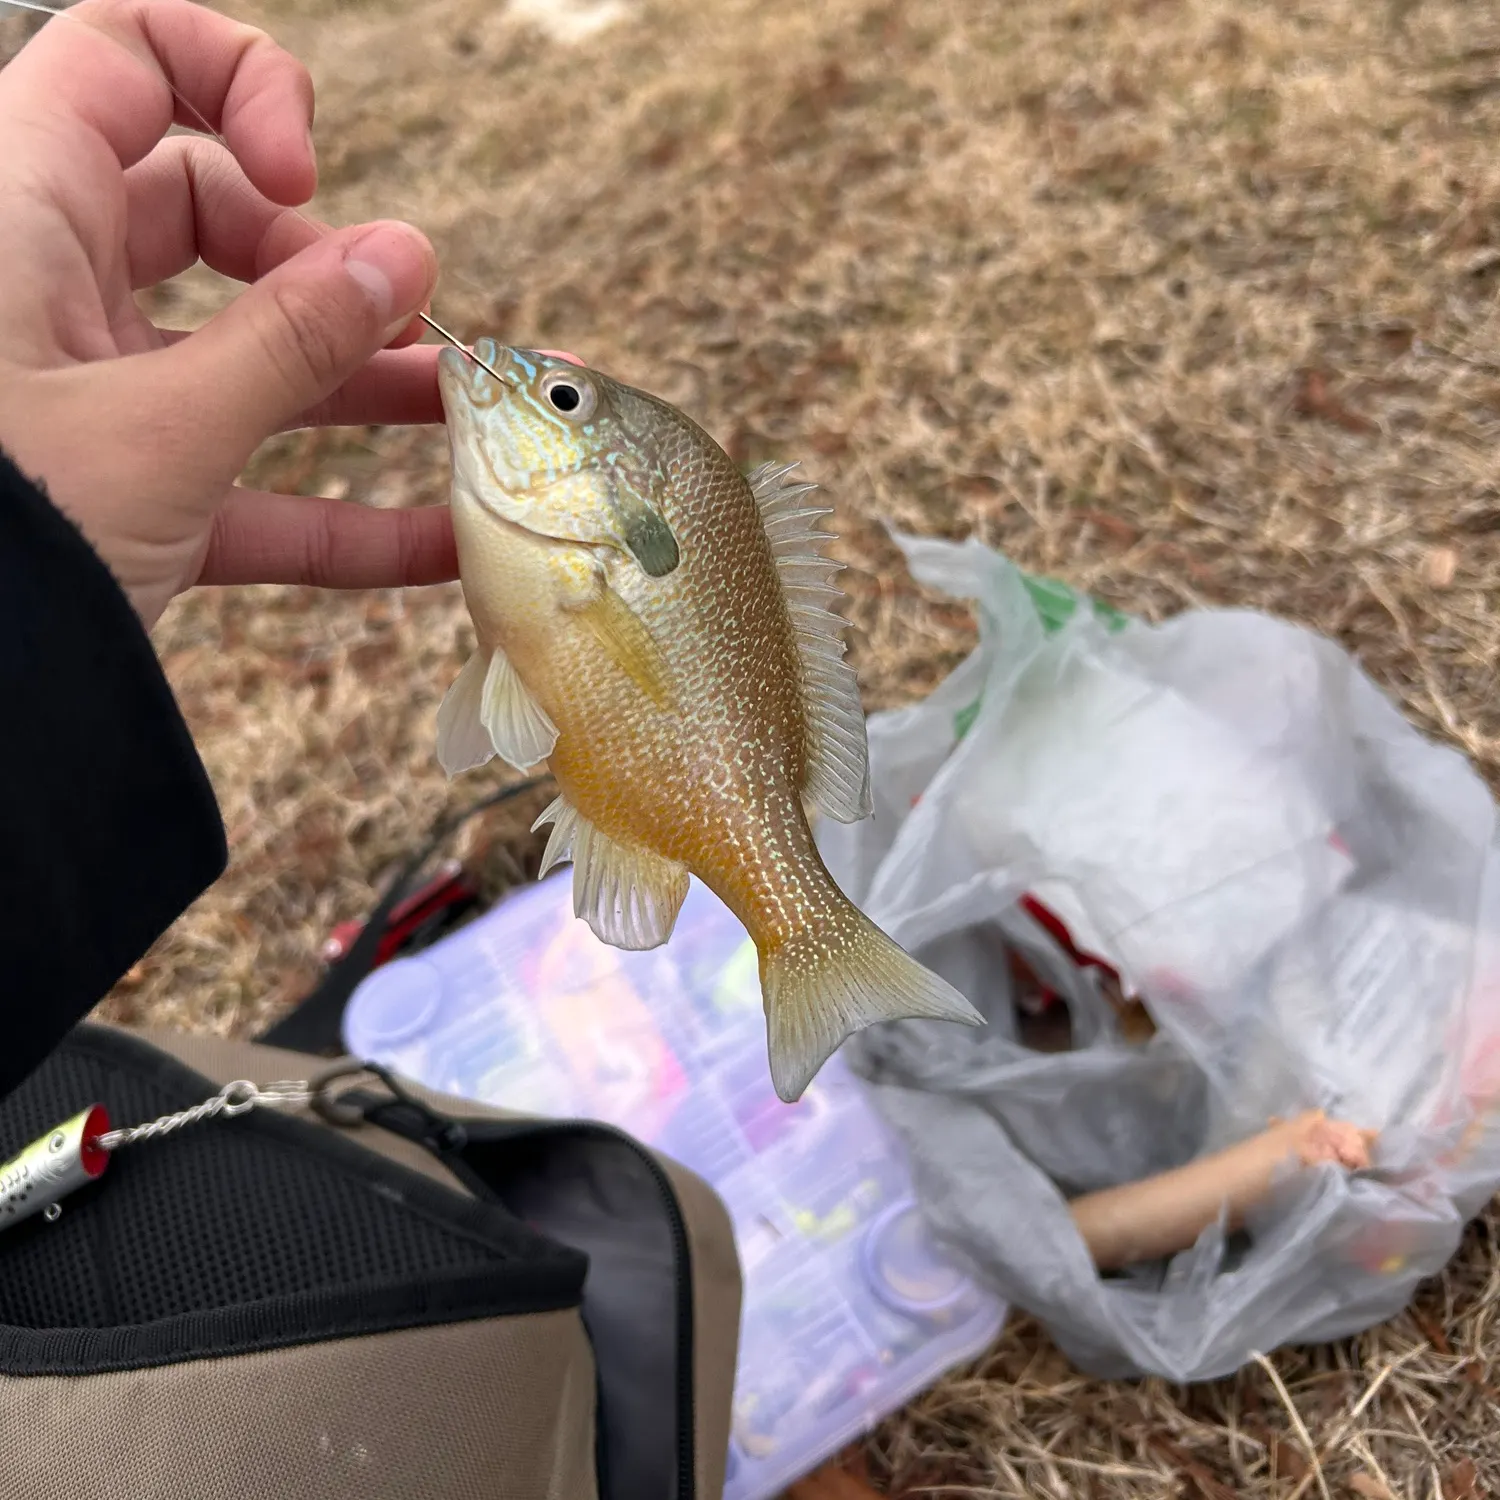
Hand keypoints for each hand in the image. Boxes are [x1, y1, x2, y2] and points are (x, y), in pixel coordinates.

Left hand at [0, 0, 455, 628]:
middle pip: (210, 219)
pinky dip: (339, 519)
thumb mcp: (159, 429)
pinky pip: (245, 483)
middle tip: (401, 324)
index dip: (234, 86)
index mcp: (24, 211)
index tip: (305, 178)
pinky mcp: (123, 491)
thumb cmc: (5, 541)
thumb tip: (403, 257)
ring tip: (473, 414)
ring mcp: (90, 394)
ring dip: (361, 394)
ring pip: (241, 358)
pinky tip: (441, 546)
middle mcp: (51, 287)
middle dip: (328, 270)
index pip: (125, 60)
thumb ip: (290, 343)